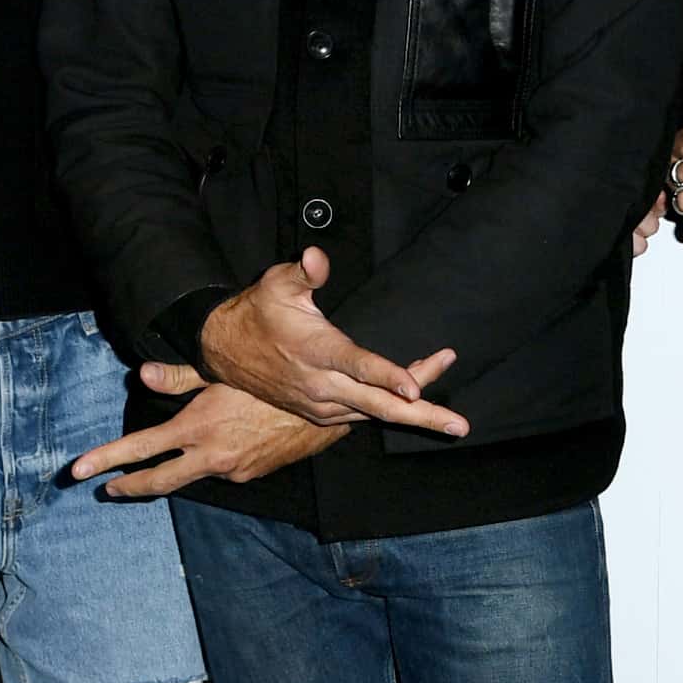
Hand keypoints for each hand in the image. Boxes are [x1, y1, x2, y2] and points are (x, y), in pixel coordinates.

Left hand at [69, 367, 347, 500]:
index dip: (105, 459)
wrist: (328, 409)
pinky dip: (215, 457)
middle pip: (159, 481)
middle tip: (108, 490)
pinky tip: (230, 438)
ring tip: (177, 452)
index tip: (79, 471)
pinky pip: (222, 467)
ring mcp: (231, 471)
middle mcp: (209, 456)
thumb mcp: (224, 371)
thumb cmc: (273, 379)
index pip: (140, 448)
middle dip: (130, 487)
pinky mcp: (250, 475)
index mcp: (197, 427)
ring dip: (181, 465)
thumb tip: (141, 374)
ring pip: (193, 472)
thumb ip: (179, 377)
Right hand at [197, 247, 468, 434]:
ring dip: (415, 413)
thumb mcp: (275, 284)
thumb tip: (317, 258)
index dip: (389, 377)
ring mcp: (322, 405)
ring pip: (375, 413)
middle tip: (460, 424)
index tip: (416, 388)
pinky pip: (363, 415)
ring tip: (450, 415)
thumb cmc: (256, 312)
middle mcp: (321, 386)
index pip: (358, 366)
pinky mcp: (321, 413)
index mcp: (316, 352)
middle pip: (379, 405)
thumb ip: (303, 272)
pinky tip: (416, 404)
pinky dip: (390, 410)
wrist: (222, 351)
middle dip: (422, 415)